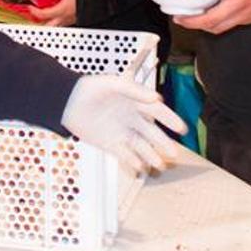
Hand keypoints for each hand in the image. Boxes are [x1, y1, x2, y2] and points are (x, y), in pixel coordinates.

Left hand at [28, 0, 78, 25]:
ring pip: (54, 27)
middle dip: (38, 25)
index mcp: (61, 10)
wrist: (98, 3)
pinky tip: (57, 16)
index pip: (43, 14)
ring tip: (42, 20)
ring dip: (47, 24)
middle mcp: (63, 18)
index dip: (34, 11)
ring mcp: (68, 21)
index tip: (30, 8)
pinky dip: (56, 22)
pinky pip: (62, 24)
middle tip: (32, 20)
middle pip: (47, 27)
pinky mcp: (73, 21)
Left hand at [61, 75, 187, 174]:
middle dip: (163, 143)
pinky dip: (132, 161)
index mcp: (136, 102)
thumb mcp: (113, 83)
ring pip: (141, 146)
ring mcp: (122, 132)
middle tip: (174, 153)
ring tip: (160, 165)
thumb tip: (157, 98)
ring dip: (150, 155)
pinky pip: (124, 154)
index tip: (182, 128)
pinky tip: (140, 167)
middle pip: (152, 133)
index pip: (157, 112)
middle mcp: (132, 119)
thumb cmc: (90, 88)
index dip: (170, 119)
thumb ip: (135, 90)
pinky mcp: (110, 144)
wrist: (67, 102)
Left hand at [172, 0, 250, 34]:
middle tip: (178, 17)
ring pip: (217, 28)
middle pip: (208, 19)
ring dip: (200, 27)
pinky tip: (207, 20)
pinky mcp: (247, 20)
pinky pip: (227, 27)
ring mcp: (242, 15)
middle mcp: (237, 3)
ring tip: (188, 21)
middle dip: (190, 21)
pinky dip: (214, 26)